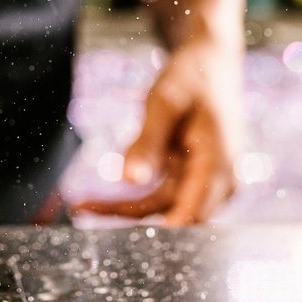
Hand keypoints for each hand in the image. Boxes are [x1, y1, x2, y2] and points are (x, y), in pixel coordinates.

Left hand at [76, 45, 242, 225]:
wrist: (212, 64)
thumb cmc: (191, 79)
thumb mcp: (164, 104)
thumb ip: (148, 143)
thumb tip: (130, 180)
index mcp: (217, 162)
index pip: (192, 211)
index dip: (161, 230)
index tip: (122, 237)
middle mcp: (218, 179)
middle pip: (173, 213)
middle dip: (131, 216)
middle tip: (83, 210)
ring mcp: (205, 180)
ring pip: (163, 206)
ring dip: (126, 207)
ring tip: (83, 205)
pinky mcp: (192, 178)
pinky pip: (162, 194)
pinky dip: (134, 194)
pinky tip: (100, 198)